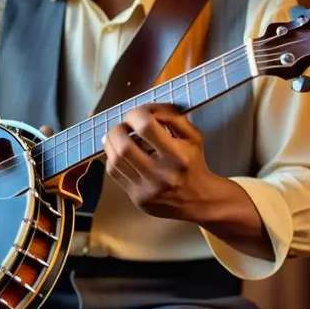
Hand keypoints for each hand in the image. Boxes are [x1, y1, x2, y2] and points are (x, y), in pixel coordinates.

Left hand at [103, 103, 217, 221]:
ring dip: (111, 143)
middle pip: (124, 146)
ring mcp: (146, 189)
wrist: (197, 200)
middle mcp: (160, 174)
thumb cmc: (193, 163)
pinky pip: (114, 173)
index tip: (137, 114)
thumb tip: (146, 109)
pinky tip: (121, 153)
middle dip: (118, 129)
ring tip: (120, 137)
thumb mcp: (193, 136)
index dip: (136, 114)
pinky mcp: (136, 198)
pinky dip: (113, 157)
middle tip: (124, 126)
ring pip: (115, 160)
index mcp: (177, 156)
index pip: (145, 127)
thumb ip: (172, 116)